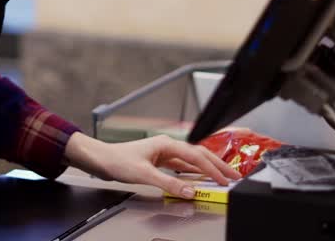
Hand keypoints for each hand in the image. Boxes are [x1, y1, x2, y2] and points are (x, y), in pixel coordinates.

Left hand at [63, 133, 240, 198]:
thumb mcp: (144, 174)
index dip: (213, 169)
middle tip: (234, 176)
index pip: (196, 156)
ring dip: (206, 170)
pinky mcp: (158, 161)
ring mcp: (163, 153)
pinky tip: (197, 179)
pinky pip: (181, 166)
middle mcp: (167, 146)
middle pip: (198, 155)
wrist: (100, 159)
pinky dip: (192, 173)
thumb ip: (169, 183)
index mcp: (166, 144)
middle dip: (217, 165)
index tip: (226, 179)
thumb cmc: (117, 160)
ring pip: (191, 161)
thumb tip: (190, 190)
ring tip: (221, 178)